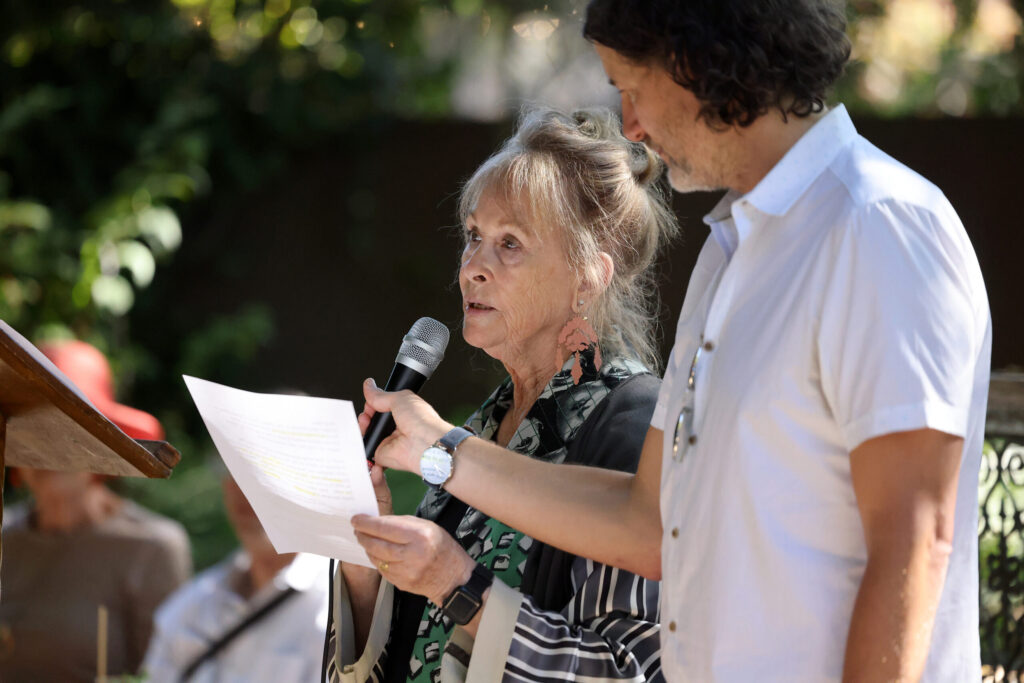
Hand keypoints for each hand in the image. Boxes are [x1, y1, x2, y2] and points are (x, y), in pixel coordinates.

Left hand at [351, 514, 475, 605]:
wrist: (454, 578)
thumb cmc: (442, 548)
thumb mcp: (428, 527)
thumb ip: (403, 523)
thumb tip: (379, 521)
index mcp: (420, 535)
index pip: (386, 527)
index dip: (367, 523)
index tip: (356, 519)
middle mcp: (413, 554)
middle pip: (377, 544)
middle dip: (363, 535)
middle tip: (357, 529)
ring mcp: (406, 571)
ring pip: (377, 558)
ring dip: (368, 548)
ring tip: (365, 539)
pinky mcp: (402, 583)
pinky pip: (382, 570)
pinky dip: (377, 560)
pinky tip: (377, 554)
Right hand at [362, 378, 451, 473]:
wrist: (424, 443)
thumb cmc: (421, 421)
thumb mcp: (400, 398)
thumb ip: (381, 395)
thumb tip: (369, 386)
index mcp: (403, 414)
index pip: (382, 408)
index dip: (373, 404)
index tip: (370, 401)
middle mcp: (396, 429)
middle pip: (373, 422)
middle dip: (365, 416)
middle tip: (367, 414)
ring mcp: (389, 443)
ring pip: (368, 435)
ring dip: (361, 428)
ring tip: (365, 422)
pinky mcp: (382, 455)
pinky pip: (367, 453)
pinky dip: (361, 447)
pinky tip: (361, 436)